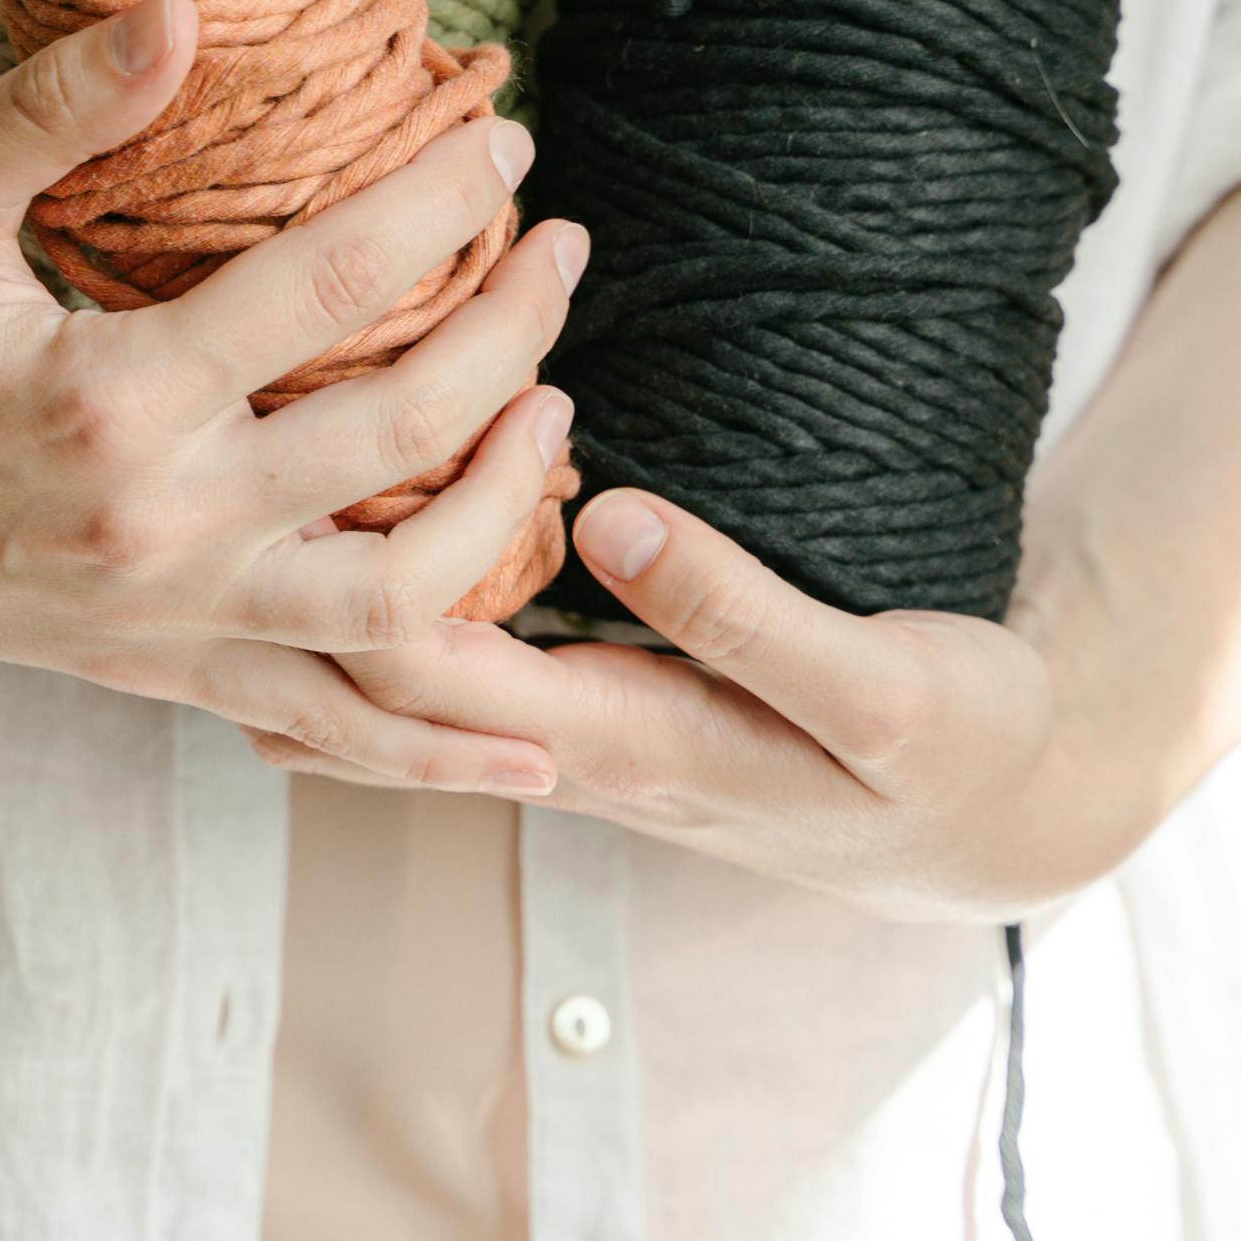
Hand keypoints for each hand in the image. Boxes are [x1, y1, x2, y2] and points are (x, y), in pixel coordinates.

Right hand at [0, 0, 585, 797]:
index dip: (441, 202)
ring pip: (401, 604)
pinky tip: (538, 738)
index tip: (504, 148)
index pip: (336, 282)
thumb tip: (180, 7)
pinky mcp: (157, 672)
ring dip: (510, 513)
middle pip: (404, 434)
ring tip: (558, 417)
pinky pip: (330, 726)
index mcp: (107, 398)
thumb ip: (54, 103)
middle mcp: (158, 527)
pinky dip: (442, 742)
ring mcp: (166, 619)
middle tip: (565, 250)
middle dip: (514, 331)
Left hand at [268, 489, 1181, 921]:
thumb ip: (745, 614)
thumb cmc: (946, 745)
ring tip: (248, 463)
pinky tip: (341, 519)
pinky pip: (449, 664)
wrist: (992, 816)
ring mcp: (569, 739)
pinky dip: (383, 594)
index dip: (369, 553)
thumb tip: (611, 518)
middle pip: (369, 684)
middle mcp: (568, 757)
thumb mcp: (880, 691)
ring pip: (393, 682)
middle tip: (249, 424)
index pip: (428, 674)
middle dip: (304, 567)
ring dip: (327, 585)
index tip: (343, 430)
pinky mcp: (587, 709)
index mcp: (625, 749)